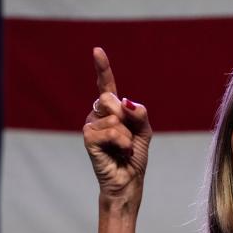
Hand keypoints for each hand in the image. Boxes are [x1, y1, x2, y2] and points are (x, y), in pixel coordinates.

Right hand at [83, 47, 152, 200]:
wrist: (128, 181)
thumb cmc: (134, 157)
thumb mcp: (144, 132)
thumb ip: (140, 114)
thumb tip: (127, 102)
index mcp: (111, 110)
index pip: (106, 85)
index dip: (102, 68)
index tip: (97, 50)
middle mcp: (98, 114)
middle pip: (112, 99)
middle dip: (127, 119)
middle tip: (127, 139)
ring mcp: (90, 125)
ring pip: (116, 119)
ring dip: (127, 137)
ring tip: (123, 149)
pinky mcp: (88, 138)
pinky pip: (112, 131)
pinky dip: (122, 142)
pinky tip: (119, 152)